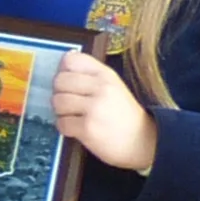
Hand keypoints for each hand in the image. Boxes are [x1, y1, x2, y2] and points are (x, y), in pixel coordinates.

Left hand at [51, 47, 159, 171]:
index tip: (69, 82)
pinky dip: (64, 127)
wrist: (142, 141)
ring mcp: (94, 108)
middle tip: (70, 102)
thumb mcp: (113, 86)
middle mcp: (100, 88)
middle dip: (59, 93)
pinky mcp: (87, 128)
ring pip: (57, 101)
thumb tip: (64, 61)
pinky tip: (76, 128)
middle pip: (60, 80)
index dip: (63, 71)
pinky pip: (61, 122)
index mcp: (106, 75)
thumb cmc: (123, 114)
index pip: (72, 60)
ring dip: (61, 111)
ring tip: (74, 116)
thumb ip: (90, 74)